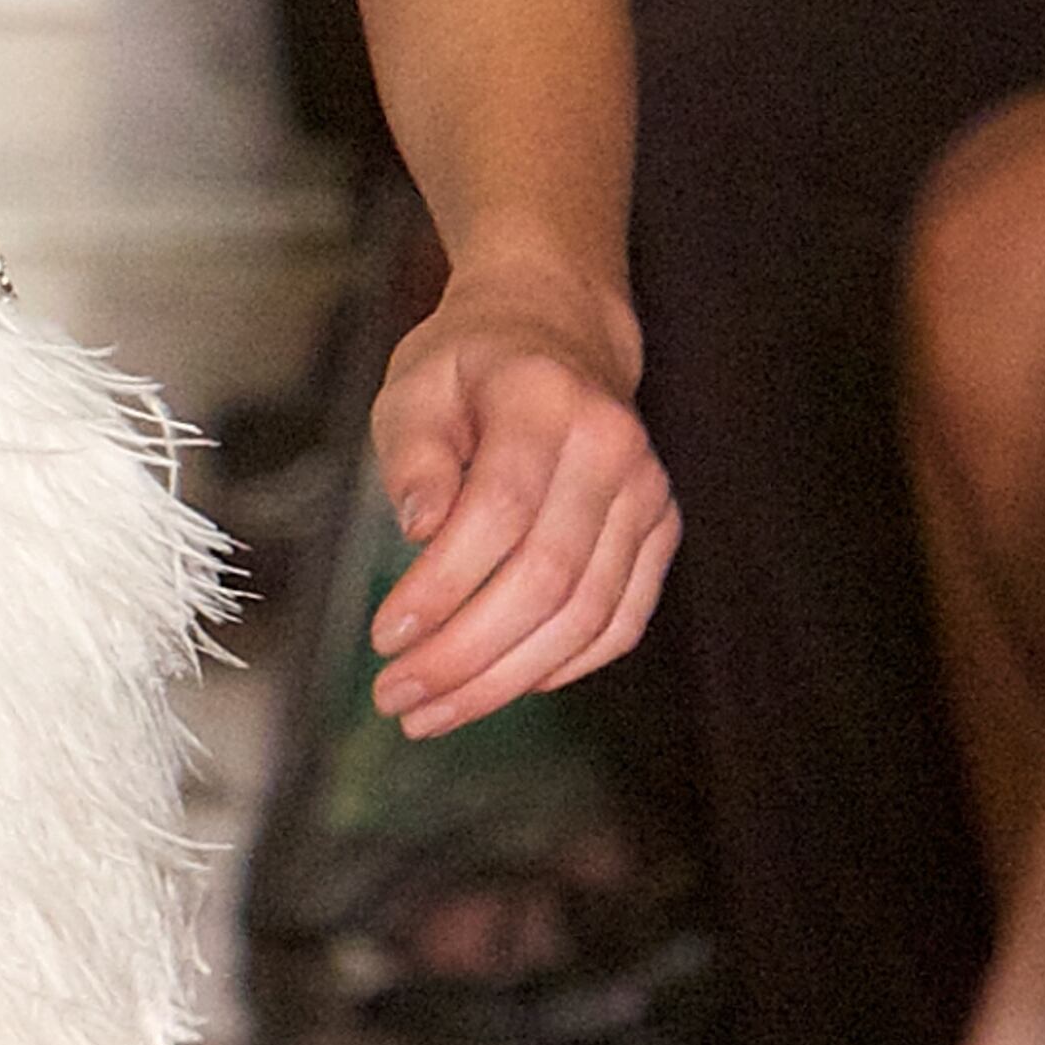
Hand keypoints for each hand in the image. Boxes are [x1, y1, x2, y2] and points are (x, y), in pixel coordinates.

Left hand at [368, 268, 678, 732]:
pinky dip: (563, 666)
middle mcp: (612, 447)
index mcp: (544, 400)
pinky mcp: (660, 530)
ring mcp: (647, 493)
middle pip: (546, 577)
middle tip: (396, 698)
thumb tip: (419, 530)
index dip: (442, 586)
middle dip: (465, 654)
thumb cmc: (470, 366)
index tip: (385, 637)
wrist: (558, 331)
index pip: (499, 510)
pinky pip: (621, 621)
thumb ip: (413, 454)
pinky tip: (503, 687)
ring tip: (431, 712)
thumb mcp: (415, 386)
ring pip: (585, 614)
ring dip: (504, 678)